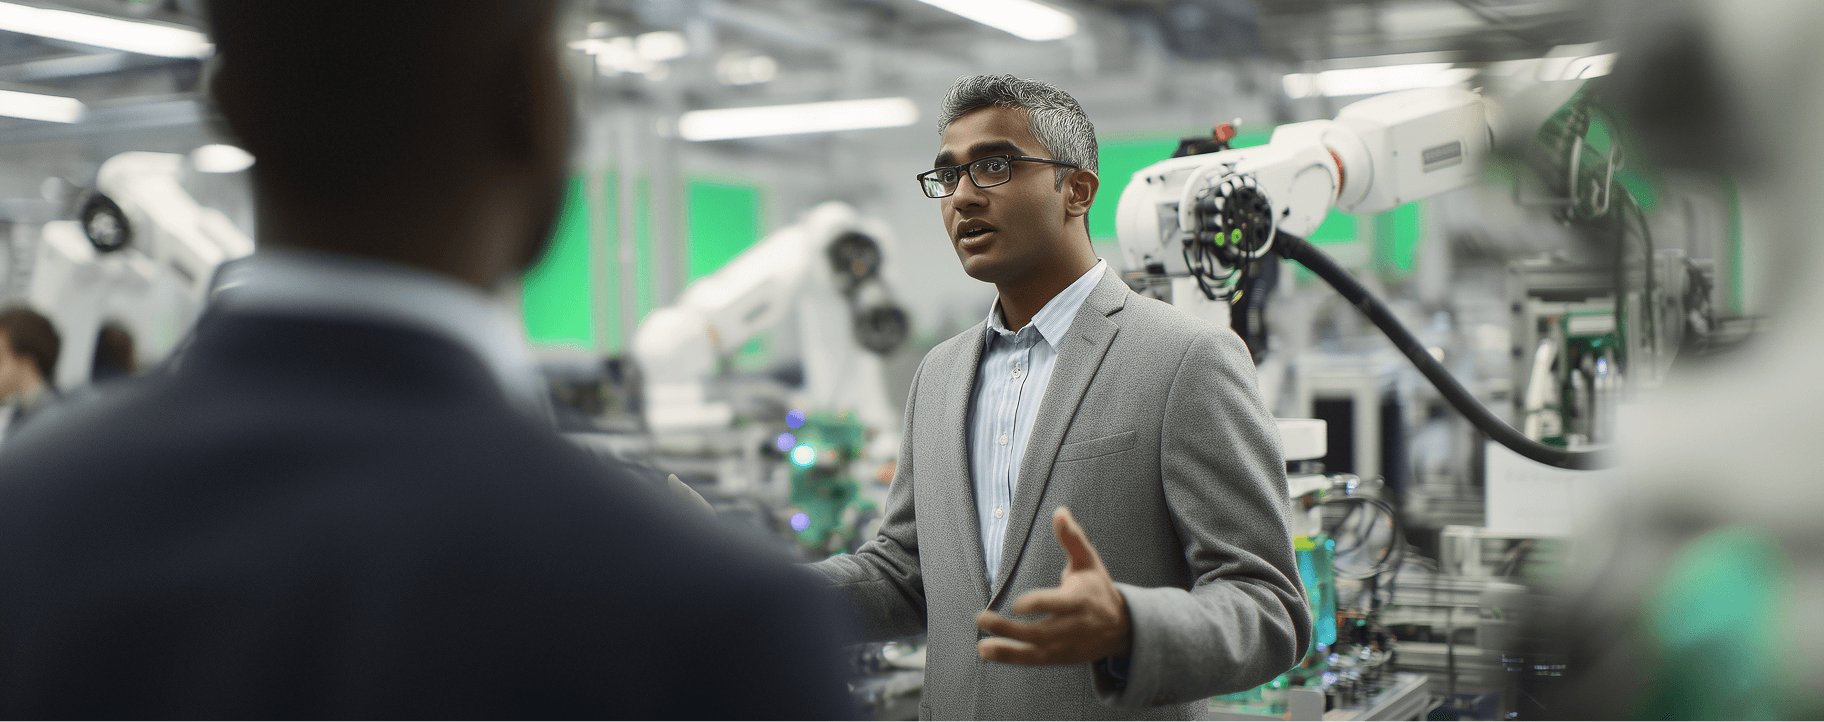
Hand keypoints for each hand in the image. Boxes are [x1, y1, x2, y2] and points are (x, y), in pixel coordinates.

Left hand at [975, 507, 1132, 664]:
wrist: (1123, 628)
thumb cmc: (1098, 589)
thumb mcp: (1090, 562)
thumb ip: (1072, 538)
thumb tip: (1059, 511)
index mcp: (1081, 601)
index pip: (1058, 605)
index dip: (1039, 604)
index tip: (1017, 604)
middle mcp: (1073, 627)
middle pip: (1041, 632)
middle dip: (1010, 629)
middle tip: (981, 618)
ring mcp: (1066, 646)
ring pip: (1035, 651)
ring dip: (1007, 650)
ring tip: (981, 647)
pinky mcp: (1059, 657)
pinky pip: (1033, 660)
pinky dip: (1010, 658)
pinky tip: (986, 651)